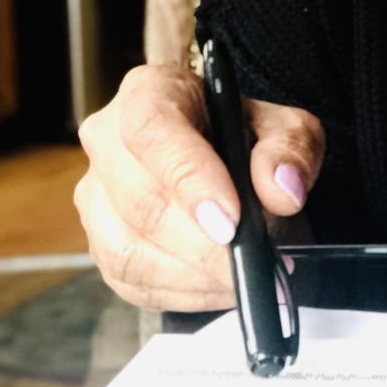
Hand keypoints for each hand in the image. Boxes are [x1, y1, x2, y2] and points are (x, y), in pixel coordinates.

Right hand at [75, 64, 324, 310]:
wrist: (227, 159)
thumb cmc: (248, 136)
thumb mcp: (287, 127)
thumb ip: (290, 149)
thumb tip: (282, 189)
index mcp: (149, 92)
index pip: (151, 131)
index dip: (189, 178)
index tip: (231, 220)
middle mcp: (107, 140)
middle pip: (140, 200)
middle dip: (201, 244)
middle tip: (252, 261)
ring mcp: (97, 196)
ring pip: (127, 250)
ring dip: (192, 275)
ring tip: (243, 277)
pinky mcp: (101, 244)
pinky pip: (130, 282)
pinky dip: (181, 294)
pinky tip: (219, 287)